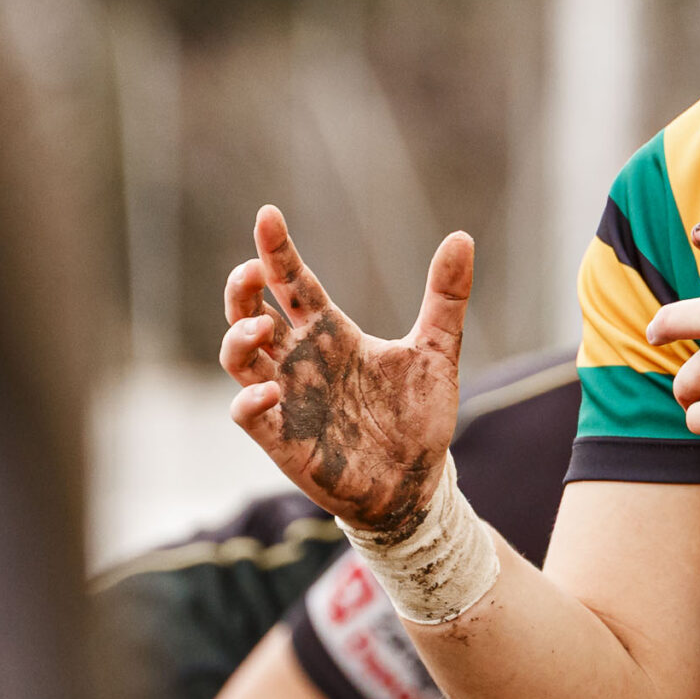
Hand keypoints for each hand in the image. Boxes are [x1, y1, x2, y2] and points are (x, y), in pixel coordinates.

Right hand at [218, 205, 468, 540]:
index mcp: (331, 334)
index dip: (277, 250)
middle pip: (249, 313)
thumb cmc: (417, 417)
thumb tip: (462, 237)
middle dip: (242, 289)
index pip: (294, 284)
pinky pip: (247, 414)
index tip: (267, 215)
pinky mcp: (283, 439)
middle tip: (254, 270)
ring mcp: (287, 399)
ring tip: (262, 326)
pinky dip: (249, 399)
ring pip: (237, 359)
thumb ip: (446, 296)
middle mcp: (301, 362)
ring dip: (238, 337)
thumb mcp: (438, 351)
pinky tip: (270, 390)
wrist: (417, 484)